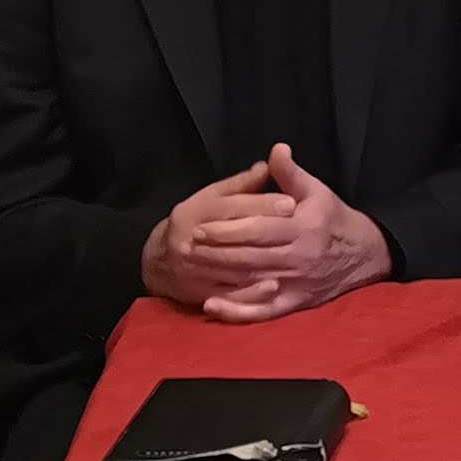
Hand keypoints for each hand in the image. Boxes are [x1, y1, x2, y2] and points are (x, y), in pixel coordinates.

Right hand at [142, 158, 294, 309]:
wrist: (160, 262)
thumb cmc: (194, 222)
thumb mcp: (212, 197)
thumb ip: (241, 184)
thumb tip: (269, 165)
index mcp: (196, 211)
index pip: (234, 206)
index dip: (264, 204)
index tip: (292, 203)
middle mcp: (193, 240)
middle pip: (237, 236)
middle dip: (269, 232)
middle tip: (300, 229)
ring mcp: (197, 270)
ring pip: (235, 266)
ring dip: (265, 263)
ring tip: (294, 257)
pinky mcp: (203, 292)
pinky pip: (231, 295)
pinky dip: (252, 293)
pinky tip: (274, 287)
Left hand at [146, 147, 390, 324]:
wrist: (365, 254)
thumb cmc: (334, 219)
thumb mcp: (317, 191)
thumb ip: (291, 174)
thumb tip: (276, 150)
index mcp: (304, 228)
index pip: (258, 230)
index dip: (227, 230)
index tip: (200, 228)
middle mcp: (300, 258)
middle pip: (250, 257)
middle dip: (216, 253)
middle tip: (188, 247)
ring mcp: (297, 284)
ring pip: (251, 282)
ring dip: (219, 277)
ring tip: (193, 268)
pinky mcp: (296, 303)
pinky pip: (263, 311)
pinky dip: (237, 311)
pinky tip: (212, 306)